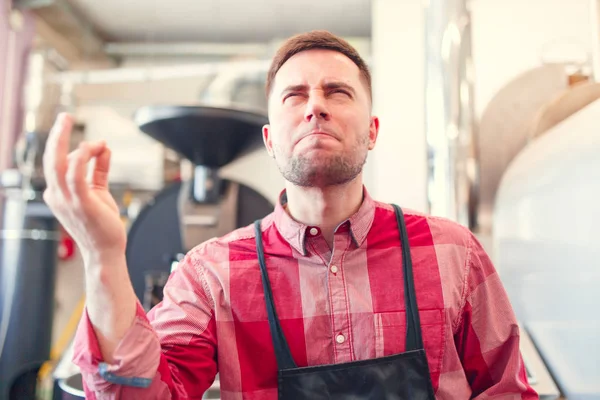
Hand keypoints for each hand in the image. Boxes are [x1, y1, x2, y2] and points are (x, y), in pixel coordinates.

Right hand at [43, 113, 126, 264]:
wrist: (106, 251)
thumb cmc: (102, 224)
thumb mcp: (98, 191)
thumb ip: (99, 169)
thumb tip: (104, 147)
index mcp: (57, 194)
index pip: (58, 163)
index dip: (75, 149)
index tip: (95, 143)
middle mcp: (57, 196)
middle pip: (50, 159)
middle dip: (56, 135)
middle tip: (64, 116)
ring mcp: (67, 200)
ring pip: (57, 164)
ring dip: (64, 140)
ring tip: (73, 124)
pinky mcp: (82, 203)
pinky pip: (75, 175)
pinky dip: (80, 158)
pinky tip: (90, 147)